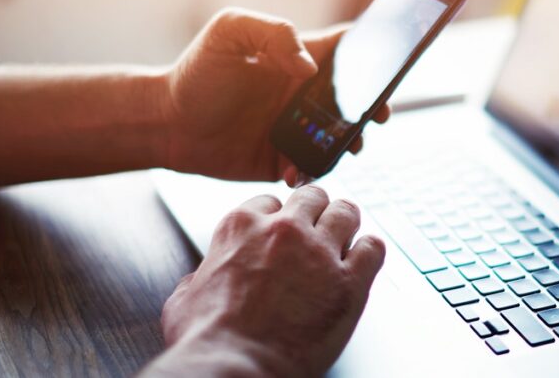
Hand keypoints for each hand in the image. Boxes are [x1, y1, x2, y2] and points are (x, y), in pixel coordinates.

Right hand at [146, 186, 385, 376]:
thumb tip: (200, 281)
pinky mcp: (350, 281)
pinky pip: (374, 248)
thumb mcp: (185, 299)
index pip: (270, 201)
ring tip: (346, 237)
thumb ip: (199, 279)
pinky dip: (370, 252)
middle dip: (316, 211)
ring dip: (346, 224)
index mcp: (242, 227)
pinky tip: (363, 262)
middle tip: (317, 229)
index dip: (278, 217)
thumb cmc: (209, 341)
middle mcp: (284, 230)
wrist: (235, 369)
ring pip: (347, 212)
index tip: (282, 231)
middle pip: (313, 197)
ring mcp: (320, 252)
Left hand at [159, 8, 389, 183]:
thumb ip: (274, 33)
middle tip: (379, 115)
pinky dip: (315, 170)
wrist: (165, 123)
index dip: (373, 52)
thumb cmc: (196, 73)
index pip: (346, 49)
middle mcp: (303, 94)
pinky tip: (299, 169)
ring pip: (342, 136)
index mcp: (298, 59)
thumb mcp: (229, 32)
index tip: (390, 62)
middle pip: (355, 97)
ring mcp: (297, 128)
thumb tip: (311, 67)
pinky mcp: (283, 159)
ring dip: (352, 142)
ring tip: (349, 146)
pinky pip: (313, 167)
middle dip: (374, 105)